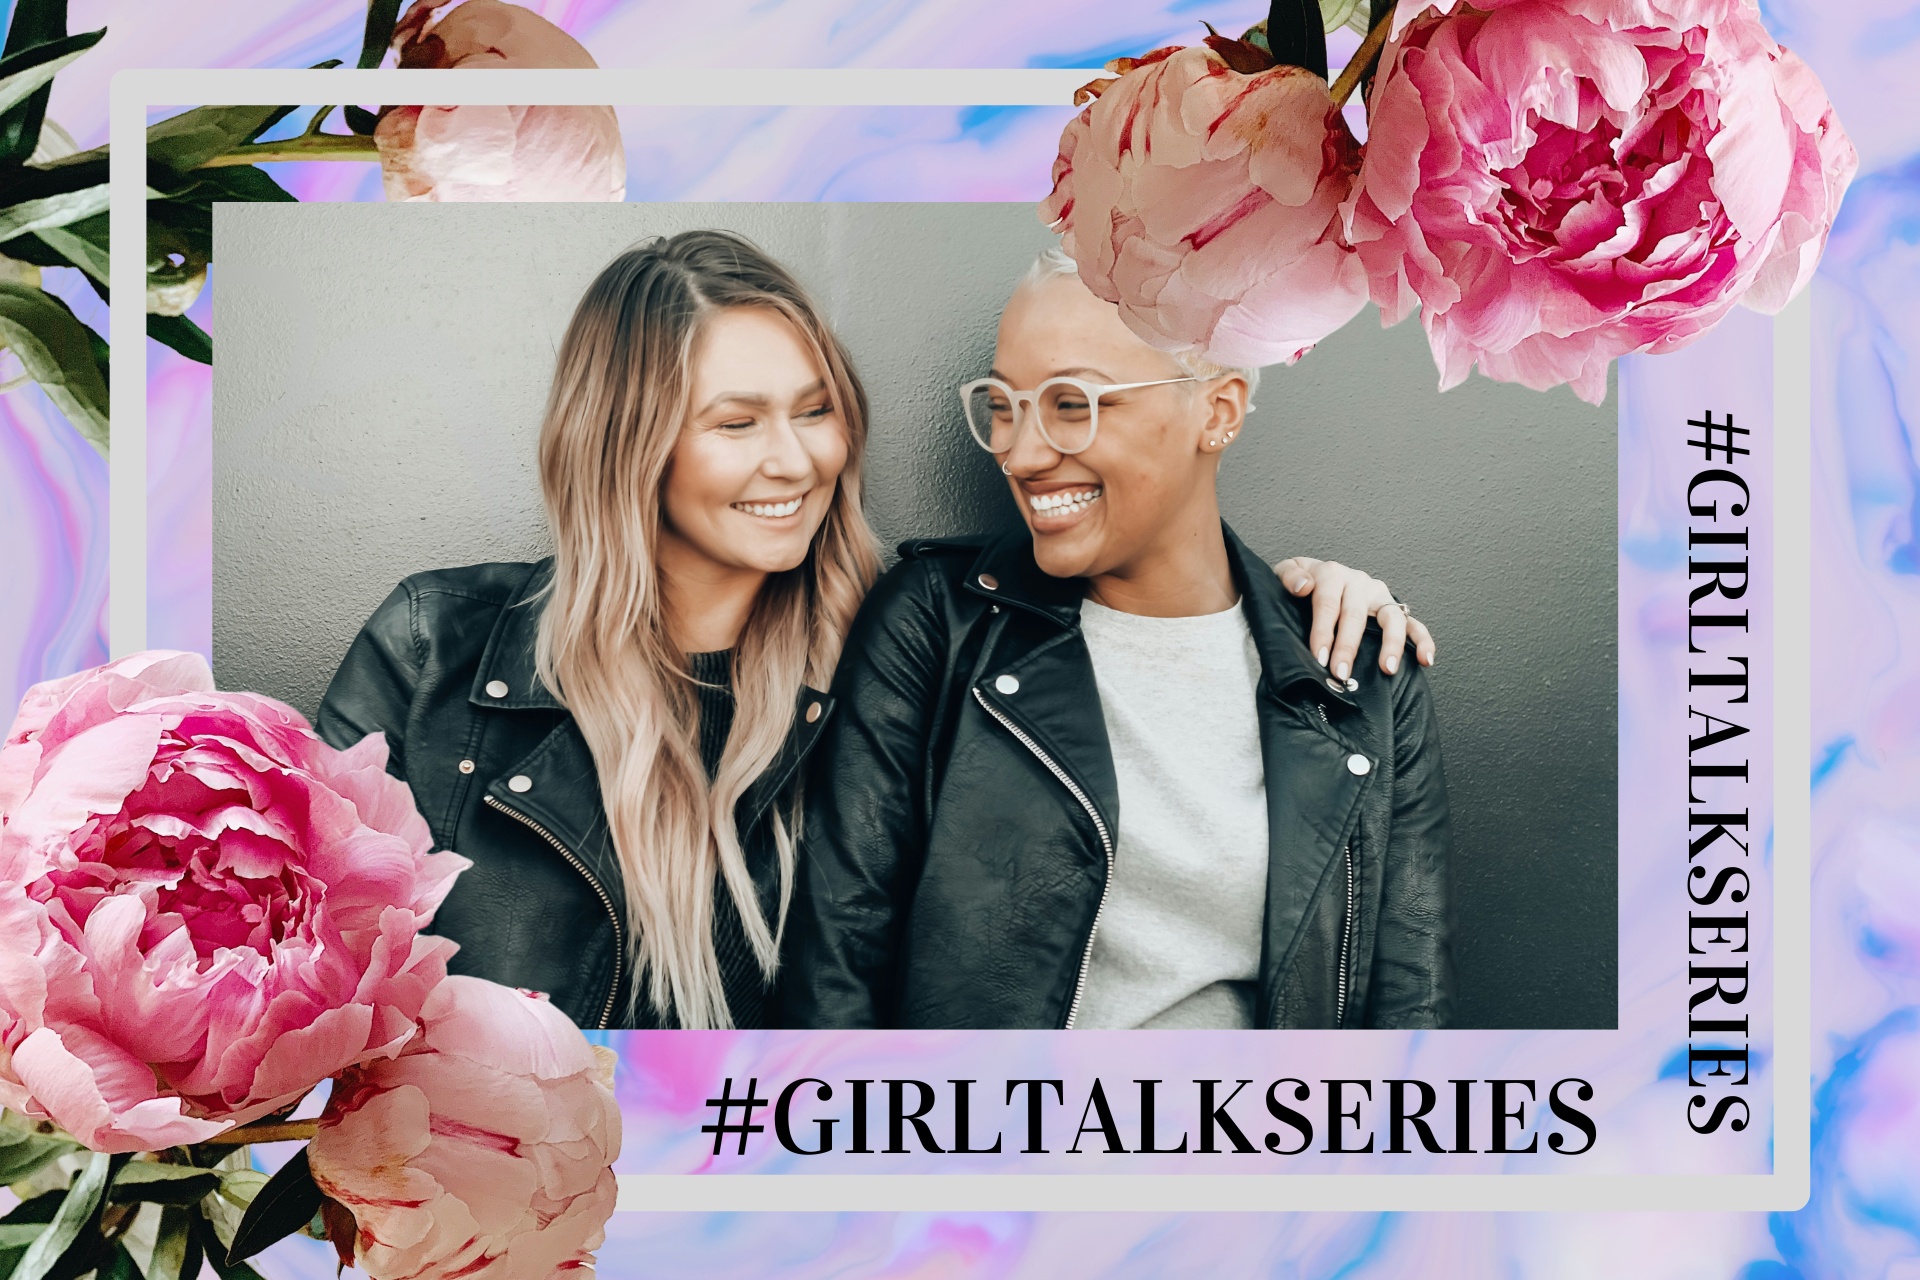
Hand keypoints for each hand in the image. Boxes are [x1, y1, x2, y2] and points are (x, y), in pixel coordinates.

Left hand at [1272, 557, 1435, 678]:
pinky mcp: (1393, 608)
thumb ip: (1289, 575)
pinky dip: (1423, 640)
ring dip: (1391, 644)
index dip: (1323, 631)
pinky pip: (1413, 623)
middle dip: (1348, 646)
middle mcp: (1358, 582)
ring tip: (1387, 668)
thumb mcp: (1287, 572)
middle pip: (1355, 616)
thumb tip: (1303, 586)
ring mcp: (1379, 596)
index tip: (1320, 656)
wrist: (1316, 578)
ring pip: (1391, 618)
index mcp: (1332, 574)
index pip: (1327, 604)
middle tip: (1341, 671)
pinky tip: (1426, 659)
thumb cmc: (1302, 582)